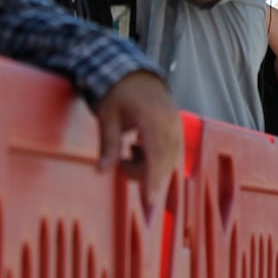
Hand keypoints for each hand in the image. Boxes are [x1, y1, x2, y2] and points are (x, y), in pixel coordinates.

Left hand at [94, 71, 180, 213]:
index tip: (149, 203)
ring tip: (128, 150)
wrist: (136, 74)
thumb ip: (108, 145)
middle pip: (162, 163)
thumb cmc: (119, 93)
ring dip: (147, 166)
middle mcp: (170, 125)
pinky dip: (155, 159)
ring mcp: (177, 127)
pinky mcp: (177, 130)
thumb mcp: (107, 117)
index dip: (152, 182)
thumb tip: (101, 170)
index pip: (155, 158)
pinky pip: (170, 154)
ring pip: (168, 161)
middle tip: (120, 162)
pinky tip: (138, 147)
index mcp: (153, 120)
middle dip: (143, 174)